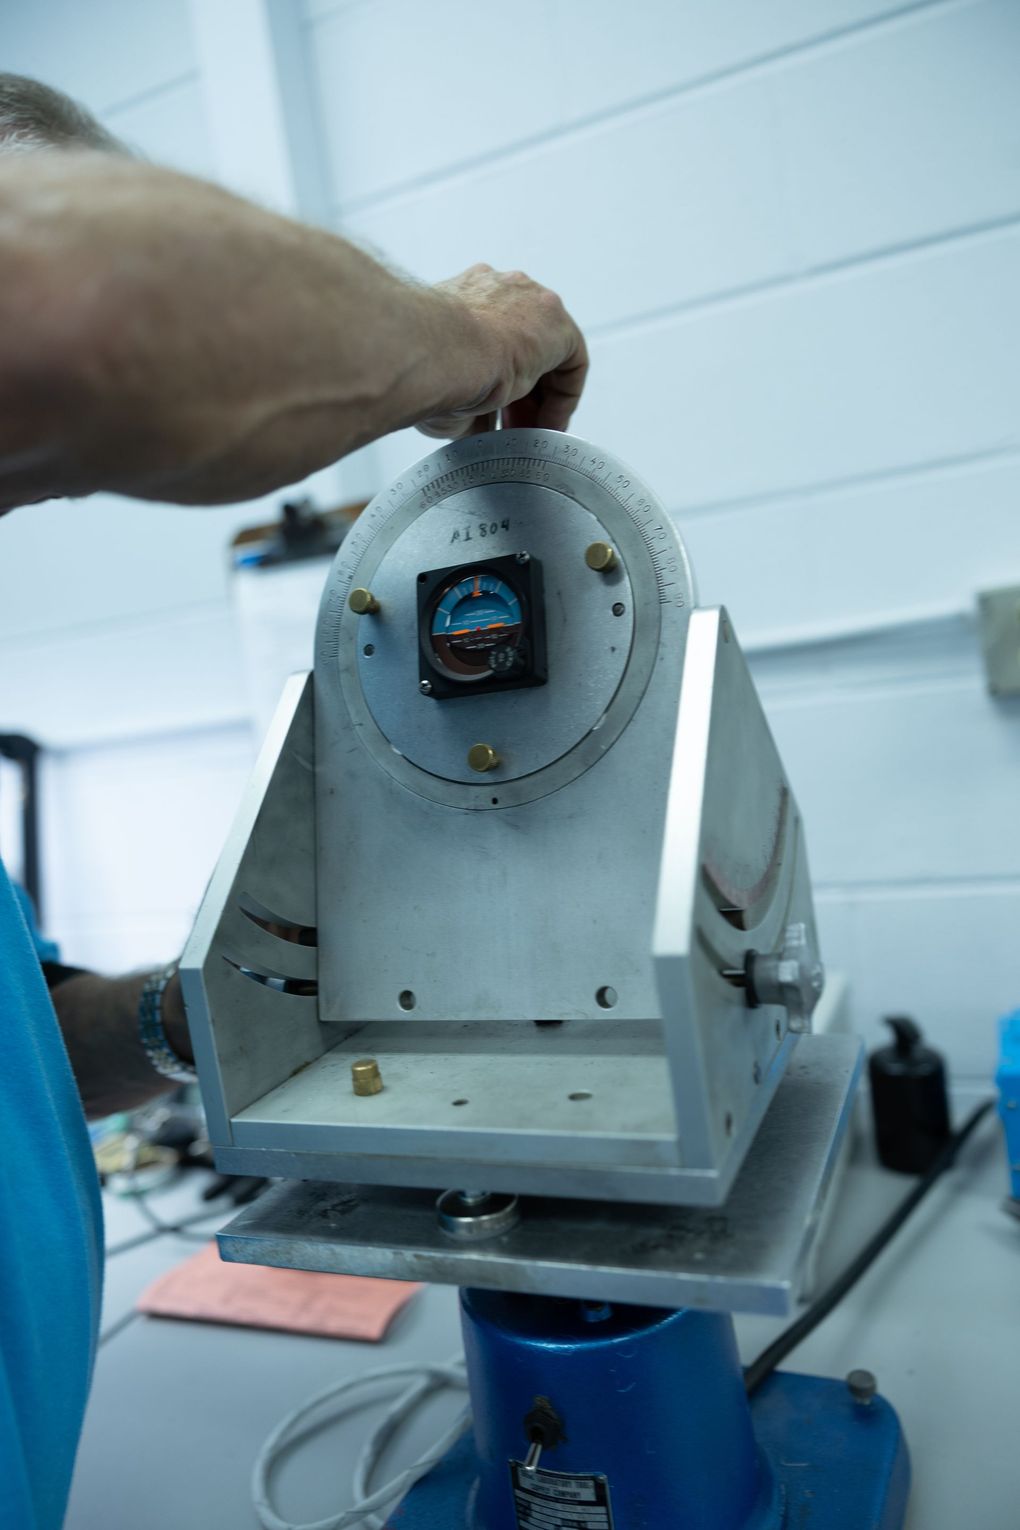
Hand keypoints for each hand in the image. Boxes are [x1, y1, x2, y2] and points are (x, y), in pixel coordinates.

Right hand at [418, 264, 588, 438]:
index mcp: (463, 295)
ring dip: (541, 397)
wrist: (436, 353)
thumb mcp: (440, 385)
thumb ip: (463, 399)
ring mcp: (530, 300)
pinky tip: (547, 424)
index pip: (488, 335)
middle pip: (522, 343)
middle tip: (511, 426)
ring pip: (547, 353)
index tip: (488, 411)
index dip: (493, 379)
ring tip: (532, 432)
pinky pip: (571, 363)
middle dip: (519, 391)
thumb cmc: (424, 368)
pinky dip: (563, 398)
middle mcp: (499, 289)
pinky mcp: (557, 323)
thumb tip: (475, 428)